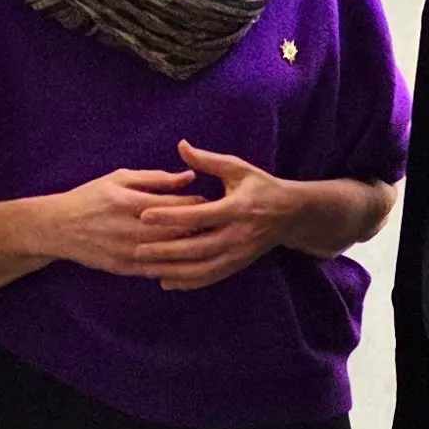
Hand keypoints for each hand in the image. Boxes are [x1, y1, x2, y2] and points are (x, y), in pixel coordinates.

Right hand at [50, 166, 201, 274]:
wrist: (58, 227)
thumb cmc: (91, 196)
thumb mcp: (120, 178)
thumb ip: (156, 178)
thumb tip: (190, 177)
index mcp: (130, 202)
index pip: (175, 204)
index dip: (198, 204)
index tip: (213, 202)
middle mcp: (129, 229)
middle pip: (177, 231)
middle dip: (200, 228)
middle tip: (218, 223)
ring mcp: (126, 251)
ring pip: (170, 254)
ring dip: (191, 249)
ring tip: (208, 241)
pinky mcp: (123, 268)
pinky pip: (156, 270)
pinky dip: (174, 266)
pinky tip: (188, 261)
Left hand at [134, 142, 297, 291]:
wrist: (291, 214)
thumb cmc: (260, 187)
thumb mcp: (238, 169)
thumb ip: (208, 160)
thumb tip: (181, 146)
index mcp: (237, 208)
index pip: (199, 214)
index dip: (171, 216)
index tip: (144, 215)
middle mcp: (238, 235)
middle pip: (198, 247)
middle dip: (166, 250)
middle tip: (137, 249)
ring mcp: (238, 254)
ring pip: (202, 268)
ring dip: (172, 270)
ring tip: (145, 268)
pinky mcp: (237, 265)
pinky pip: (210, 277)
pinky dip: (187, 282)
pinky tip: (165, 281)